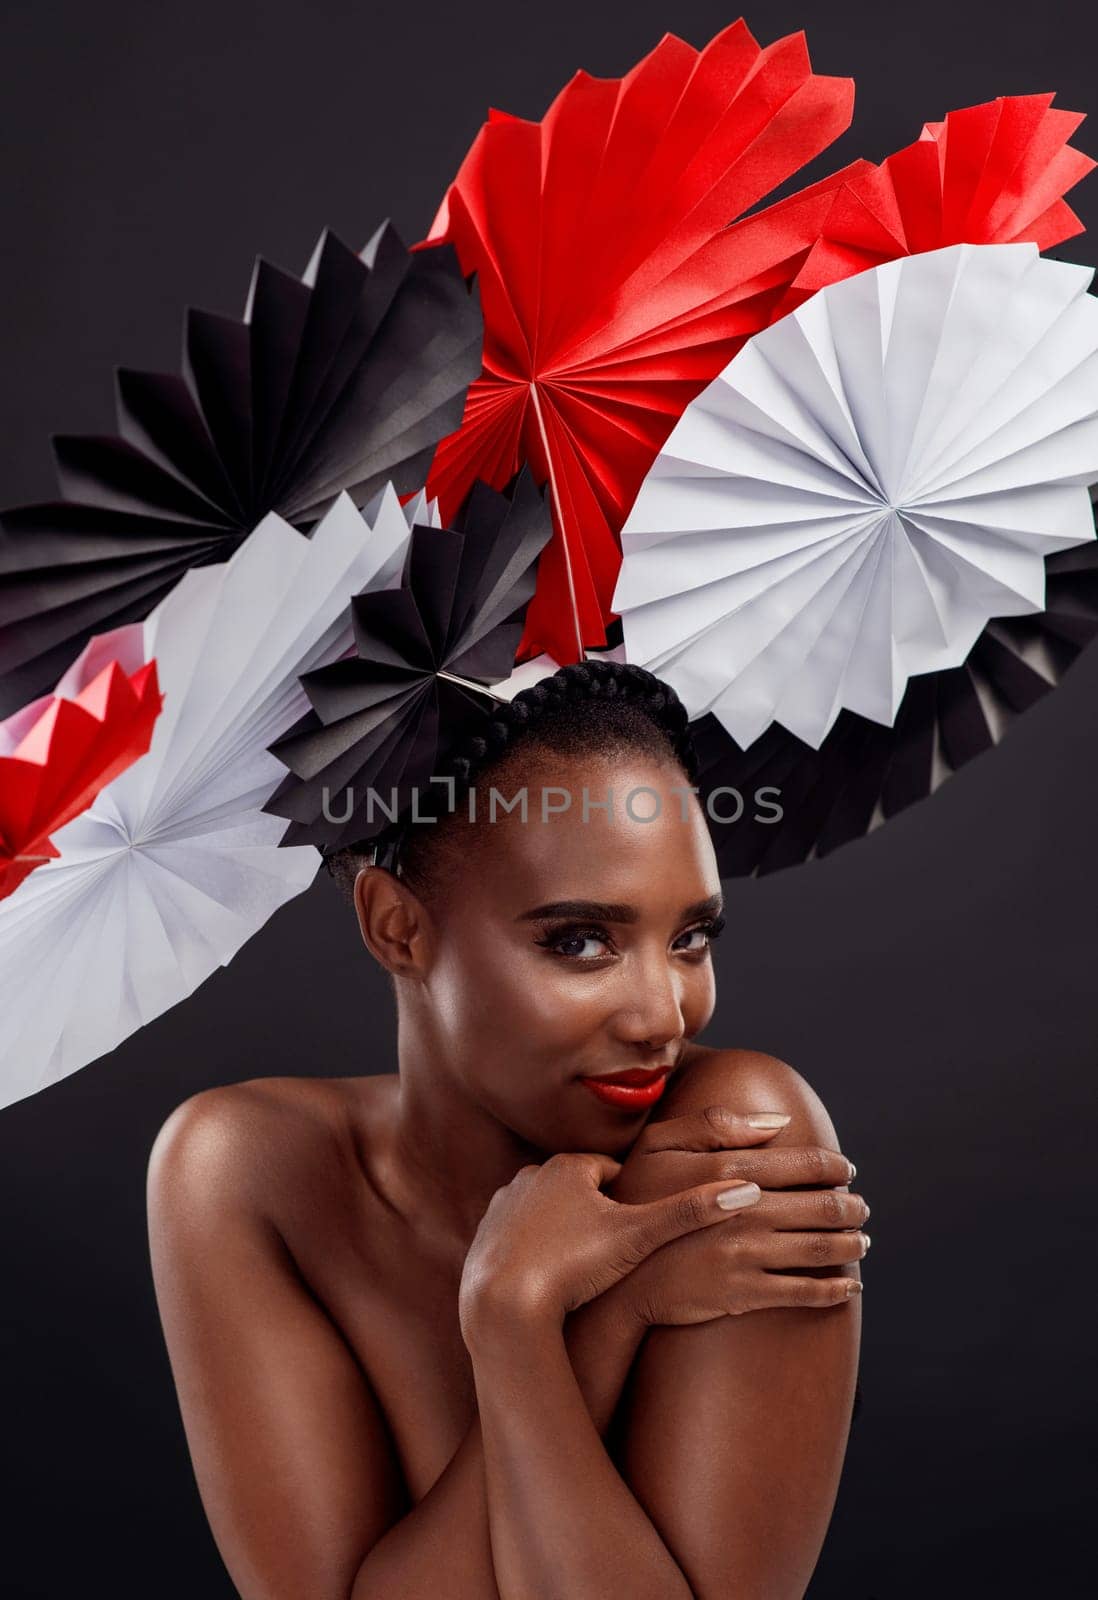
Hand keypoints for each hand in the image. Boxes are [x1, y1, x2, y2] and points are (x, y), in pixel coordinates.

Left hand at [458, 1152, 762, 1341]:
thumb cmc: (571, 1267)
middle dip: (601, 1215)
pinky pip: (519, 1239)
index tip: (647, 1225)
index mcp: (568, 1166)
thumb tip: (749, 1189)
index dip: (636, 1199)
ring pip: (548, 1214)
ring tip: (588, 1268)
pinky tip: (552, 1281)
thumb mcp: (638, 1238)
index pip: (615, 1172)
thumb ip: (690, 1212)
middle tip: (621, 1250)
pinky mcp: (483, 1238)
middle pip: (580, 1190)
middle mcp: (531, 1176)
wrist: (501, 1305)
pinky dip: (536, 1253)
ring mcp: (503, 1207)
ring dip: (566, 1233)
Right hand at [607, 1106, 868, 1324]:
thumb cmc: (634, 1201)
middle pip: (819, 1207)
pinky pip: (803, 1292)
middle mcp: (745, 1212)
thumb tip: (777, 1122)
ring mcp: (746, 1255)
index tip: (847, 1170)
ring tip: (860, 1241)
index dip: (832, 1166)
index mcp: (729, 1171)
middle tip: (862, 1208)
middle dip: (850, 1207)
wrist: (615, 1276)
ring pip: (818, 1249)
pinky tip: (848, 1286)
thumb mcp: (659, 1146)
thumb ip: (716, 1126)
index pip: (801, 1165)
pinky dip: (834, 1289)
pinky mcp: (744, 1294)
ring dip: (849, 1244)